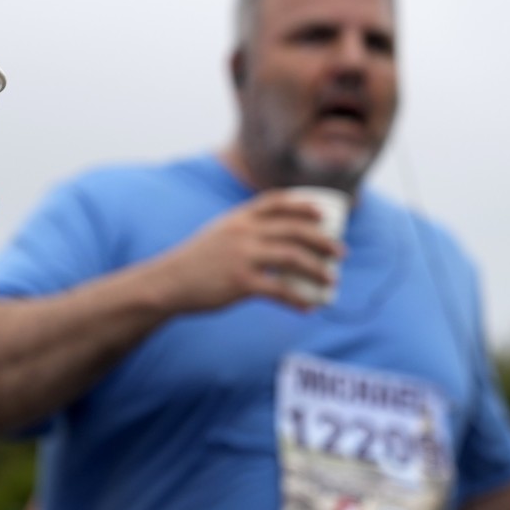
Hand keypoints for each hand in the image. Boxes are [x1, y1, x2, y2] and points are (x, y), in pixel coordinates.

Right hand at [154, 190, 343, 312]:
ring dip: (317, 269)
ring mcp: (242, 256)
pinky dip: (297, 299)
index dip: (303, 205)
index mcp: (238, 218)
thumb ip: (242, 232)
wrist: (168, 282)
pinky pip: (278, 290)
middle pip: (293, 230)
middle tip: (340, 253)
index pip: (276, 202)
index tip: (324, 213)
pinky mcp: (240, 282)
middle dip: (323, 240)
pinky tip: (309, 307)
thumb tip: (272, 240)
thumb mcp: (217, 234)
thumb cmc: (195, 262)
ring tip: (332, 280)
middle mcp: (243, 232)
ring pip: (292, 258)